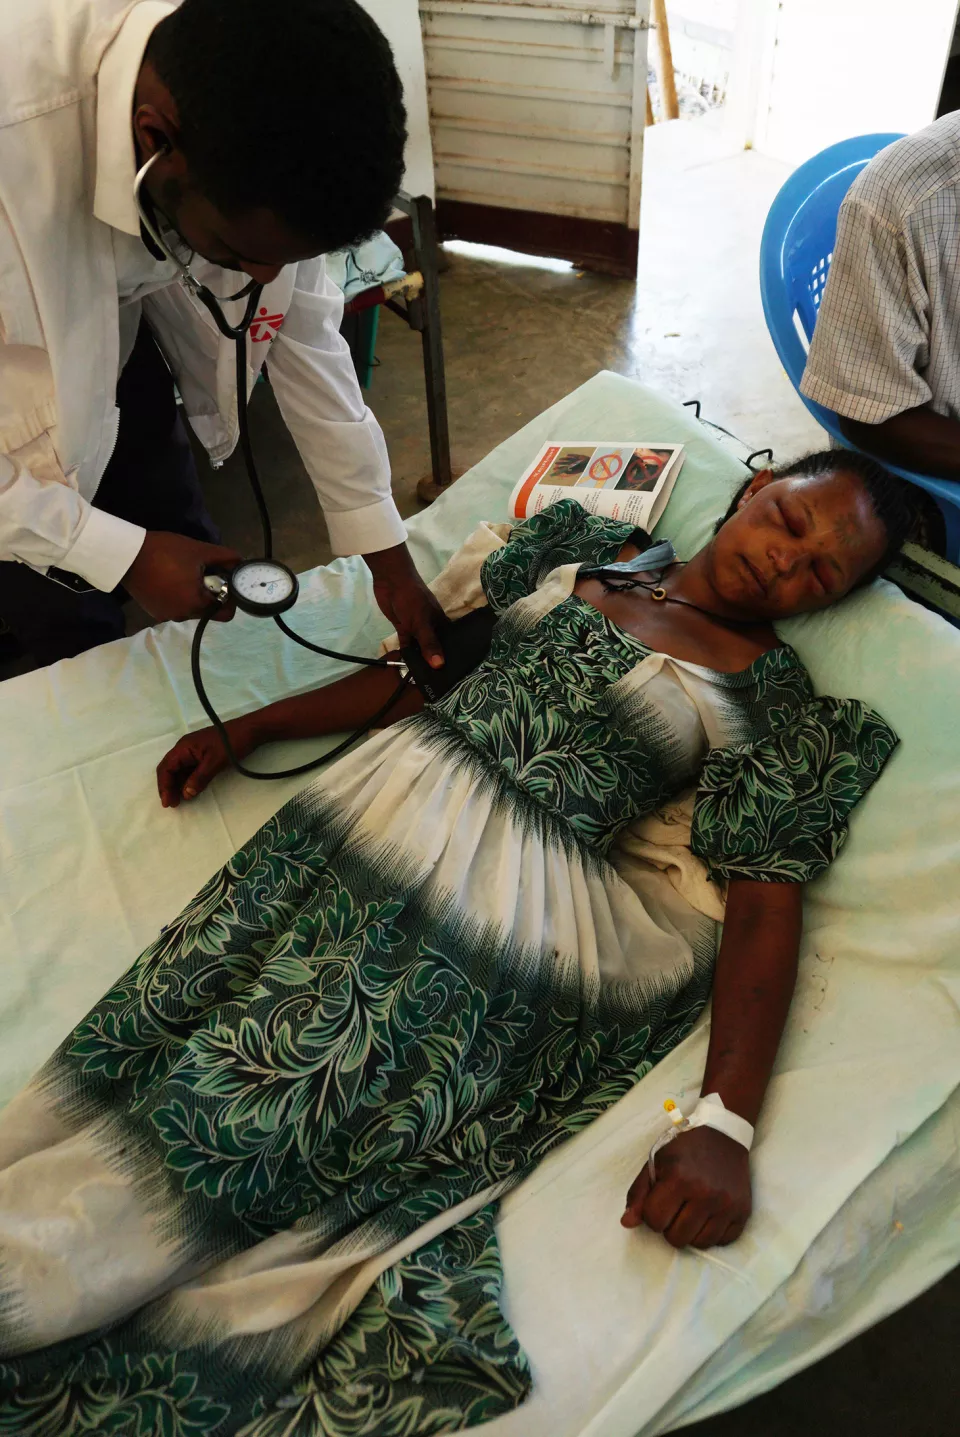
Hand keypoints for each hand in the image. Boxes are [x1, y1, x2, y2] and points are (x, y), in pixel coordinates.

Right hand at [124, 532, 241, 622]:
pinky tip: (171, 579)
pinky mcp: (153, 611)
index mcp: (196, 604)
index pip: (226, 613)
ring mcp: (166, 615)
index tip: (224, 581)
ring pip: (191, 609)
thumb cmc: (165, 552)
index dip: (230, 598)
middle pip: (208, 610)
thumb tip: (240, 561)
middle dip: (211, 594)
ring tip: (185, 573)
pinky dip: (178, 596)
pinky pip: (175, 607)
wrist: (125, 554)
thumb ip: (224, 557)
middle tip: (203, 573)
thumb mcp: (198, 550)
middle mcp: (182, 616)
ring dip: (193, 595)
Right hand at [157, 718, 259, 806]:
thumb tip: (185, 794)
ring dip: (177, 785)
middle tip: (172, 804)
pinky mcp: (203, 754)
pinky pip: (190, 769)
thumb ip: (199, 778)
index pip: (166, 768)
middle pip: (170, 769)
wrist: (251, 730)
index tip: (168, 802)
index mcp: (184, 747)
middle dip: (168, 787)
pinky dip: (188, 780)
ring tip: (179, 801)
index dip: (164, 786)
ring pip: (179, 770)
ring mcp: (194, 751)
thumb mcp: (215, 762)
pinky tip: (190, 791)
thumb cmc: (232, 743)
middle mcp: (185, 748)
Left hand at [364, 543, 444, 667]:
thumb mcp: (421, 622)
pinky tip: (408, 666)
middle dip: (435, 660)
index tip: (454, 674)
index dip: (451, 656)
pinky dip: (407, 652)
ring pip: (420, 646)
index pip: (449, 642)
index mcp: (440, 622)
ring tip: (424, 679)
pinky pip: (407, 642)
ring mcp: (416, 627)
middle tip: (438, 682)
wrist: (391, 580)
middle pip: (434, 646)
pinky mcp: (403, 627)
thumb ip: (429, 643)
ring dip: (420, 658)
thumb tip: (440, 665)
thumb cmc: (412, 599)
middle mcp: (431, 626)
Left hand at [621, 1126, 751, 1248]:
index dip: (652, 1214)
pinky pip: (722, 1242)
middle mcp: (705, 1194)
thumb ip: (639, 1193)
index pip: (654, 1221)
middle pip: (676, 1239)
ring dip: (691, 1233)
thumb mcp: (656, 1162)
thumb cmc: (685, 1148)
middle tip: (676, 1208)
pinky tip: (709, 1216)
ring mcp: (727, 1205)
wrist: (724, 1135)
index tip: (659, 1201)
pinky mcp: (743, 1212)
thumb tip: (626, 1223)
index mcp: (679, 1179)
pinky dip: (712, 1234)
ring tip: (691, 1213)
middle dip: (670, 1226)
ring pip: (699, 1244)